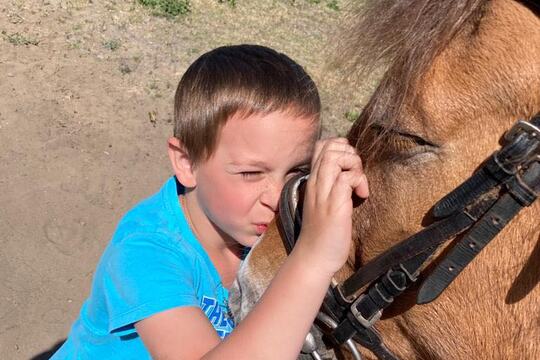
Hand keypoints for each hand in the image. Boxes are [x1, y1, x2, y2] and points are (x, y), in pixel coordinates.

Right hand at [295, 138, 368, 273]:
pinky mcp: (334, 205)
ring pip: (335, 156)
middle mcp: (316, 183)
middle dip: (349, 152)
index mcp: (314, 181)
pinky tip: (361, 196)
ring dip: (354, 164)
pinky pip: (346, 178)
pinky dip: (358, 181)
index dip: (340, 148)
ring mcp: (324, 193)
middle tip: (356, 173)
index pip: (322, 146)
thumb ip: (332, 186)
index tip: (350, 167)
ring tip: (358, 183)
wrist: (314, 258)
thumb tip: (348, 174)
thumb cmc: (322, 234)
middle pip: (329, 146)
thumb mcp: (324, 203)